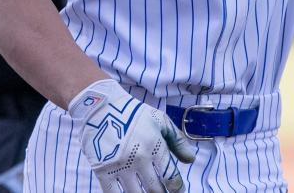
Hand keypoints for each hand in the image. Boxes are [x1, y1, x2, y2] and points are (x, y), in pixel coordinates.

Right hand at [69, 79, 195, 192]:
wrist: (102, 109)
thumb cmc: (135, 115)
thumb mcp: (161, 121)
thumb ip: (178, 141)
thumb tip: (190, 160)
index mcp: (155, 146)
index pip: (170, 177)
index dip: (177, 188)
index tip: (177, 190)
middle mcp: (139, 159)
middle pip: (154, 189)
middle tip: (163, 192)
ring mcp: (120, 167)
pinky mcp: (102, 171)